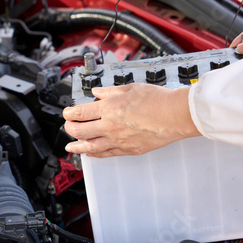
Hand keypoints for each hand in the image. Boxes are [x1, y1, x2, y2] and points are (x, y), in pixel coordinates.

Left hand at [63, 83, 199, 157]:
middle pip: (80, 131)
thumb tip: (97, 92)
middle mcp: (110, 126)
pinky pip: (106, 154)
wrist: (175, 116)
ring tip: (70, 148)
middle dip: (70, 129)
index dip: (69, 114)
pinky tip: (90, 153)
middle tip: (68, 127)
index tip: (67, 113)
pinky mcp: (128, 150)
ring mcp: (118, 140)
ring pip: (91, 146)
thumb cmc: (157, 100)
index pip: (80, 113)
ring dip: (78, 147)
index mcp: (109, 108)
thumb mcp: (130, 88)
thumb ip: (109, 91)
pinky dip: (95, 154)